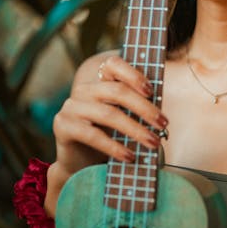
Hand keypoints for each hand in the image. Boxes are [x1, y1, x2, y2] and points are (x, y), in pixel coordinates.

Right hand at [52, 54, 167, 175]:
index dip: (133, 74)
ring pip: (108, 114)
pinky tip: (130, 156)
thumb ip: (136, 109)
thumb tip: (162, 114)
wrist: (79, 162)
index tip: (152, 91)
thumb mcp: (123, 118)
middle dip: (144, 108)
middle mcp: (84, 90)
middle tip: (163, 123)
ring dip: (135, 129)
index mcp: (99, 82)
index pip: (113, 64)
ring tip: (153, 142)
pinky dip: (115, 146)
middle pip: (117, 91)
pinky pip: (93, 135)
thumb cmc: (107, 137)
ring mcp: (72, 107)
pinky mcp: (63, 126)